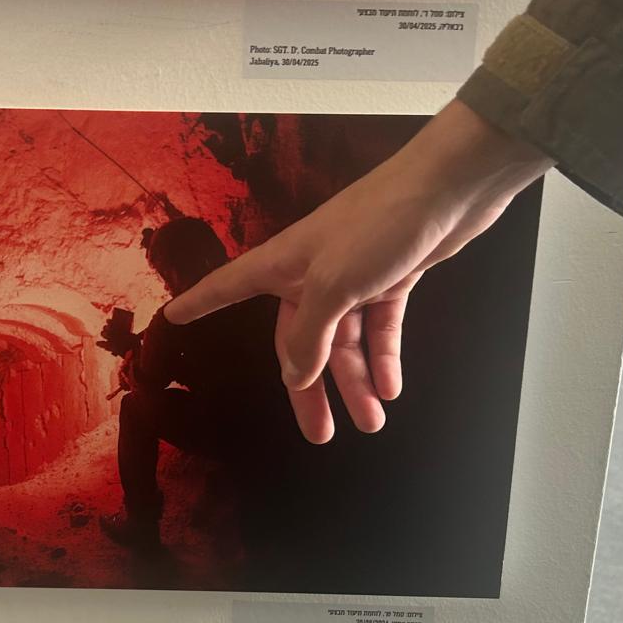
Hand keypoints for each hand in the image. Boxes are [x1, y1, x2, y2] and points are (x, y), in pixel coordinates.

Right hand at [164, 101, 552, 442]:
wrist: (450, 188)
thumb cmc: (380, 223)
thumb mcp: (334, 284)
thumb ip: (310, 333)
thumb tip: (295, 375)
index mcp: (285, 265)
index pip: (228, 287)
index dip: (200, 303)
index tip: (173, 316)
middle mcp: (313, 272)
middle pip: (301, 340)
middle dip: (312, 389)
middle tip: (320, 434)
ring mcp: (354, 275)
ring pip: (346, 342)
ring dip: (357, 382)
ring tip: (371, 421)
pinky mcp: (391, 277)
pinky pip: (379, 328)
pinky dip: (383, 357)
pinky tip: (390, 387)